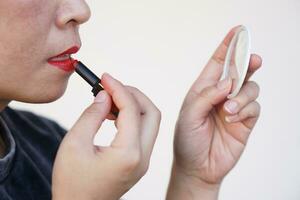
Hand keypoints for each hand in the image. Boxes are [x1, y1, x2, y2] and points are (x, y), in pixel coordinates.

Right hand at [52, 73, 160, 199]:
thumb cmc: (71, 181)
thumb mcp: (74, 144)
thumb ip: (92, 114)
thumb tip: (105, 94)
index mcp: (128, 154)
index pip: (132, 110)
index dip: (118, 88)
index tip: (104, 77)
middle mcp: (143, 158)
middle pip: (152, 113)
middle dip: (133, 94)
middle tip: (111, 86)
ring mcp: (144, 161)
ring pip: (150, 121)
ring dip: (134, 104)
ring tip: (109, 99)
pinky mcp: (140, 162)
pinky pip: (143, 132)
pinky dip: (132, 117)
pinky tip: (113, 114)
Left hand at [167, 26, 261, 198]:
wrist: (197, 167)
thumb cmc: (187, 140)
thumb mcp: (189, 115)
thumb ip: (207, 96)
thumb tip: (228, 81)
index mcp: (203, 89)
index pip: (218, 63)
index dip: (227, 47)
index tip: (238, 32)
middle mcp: (220, 95)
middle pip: (239, 71)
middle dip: (247, 63)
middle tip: (253, 59)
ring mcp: (234, 107)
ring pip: (250, 88)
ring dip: (242, 95)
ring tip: (228, 109)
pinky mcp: (245, 121)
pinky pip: (254, 107)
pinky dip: (245, 109)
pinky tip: (232, 118)